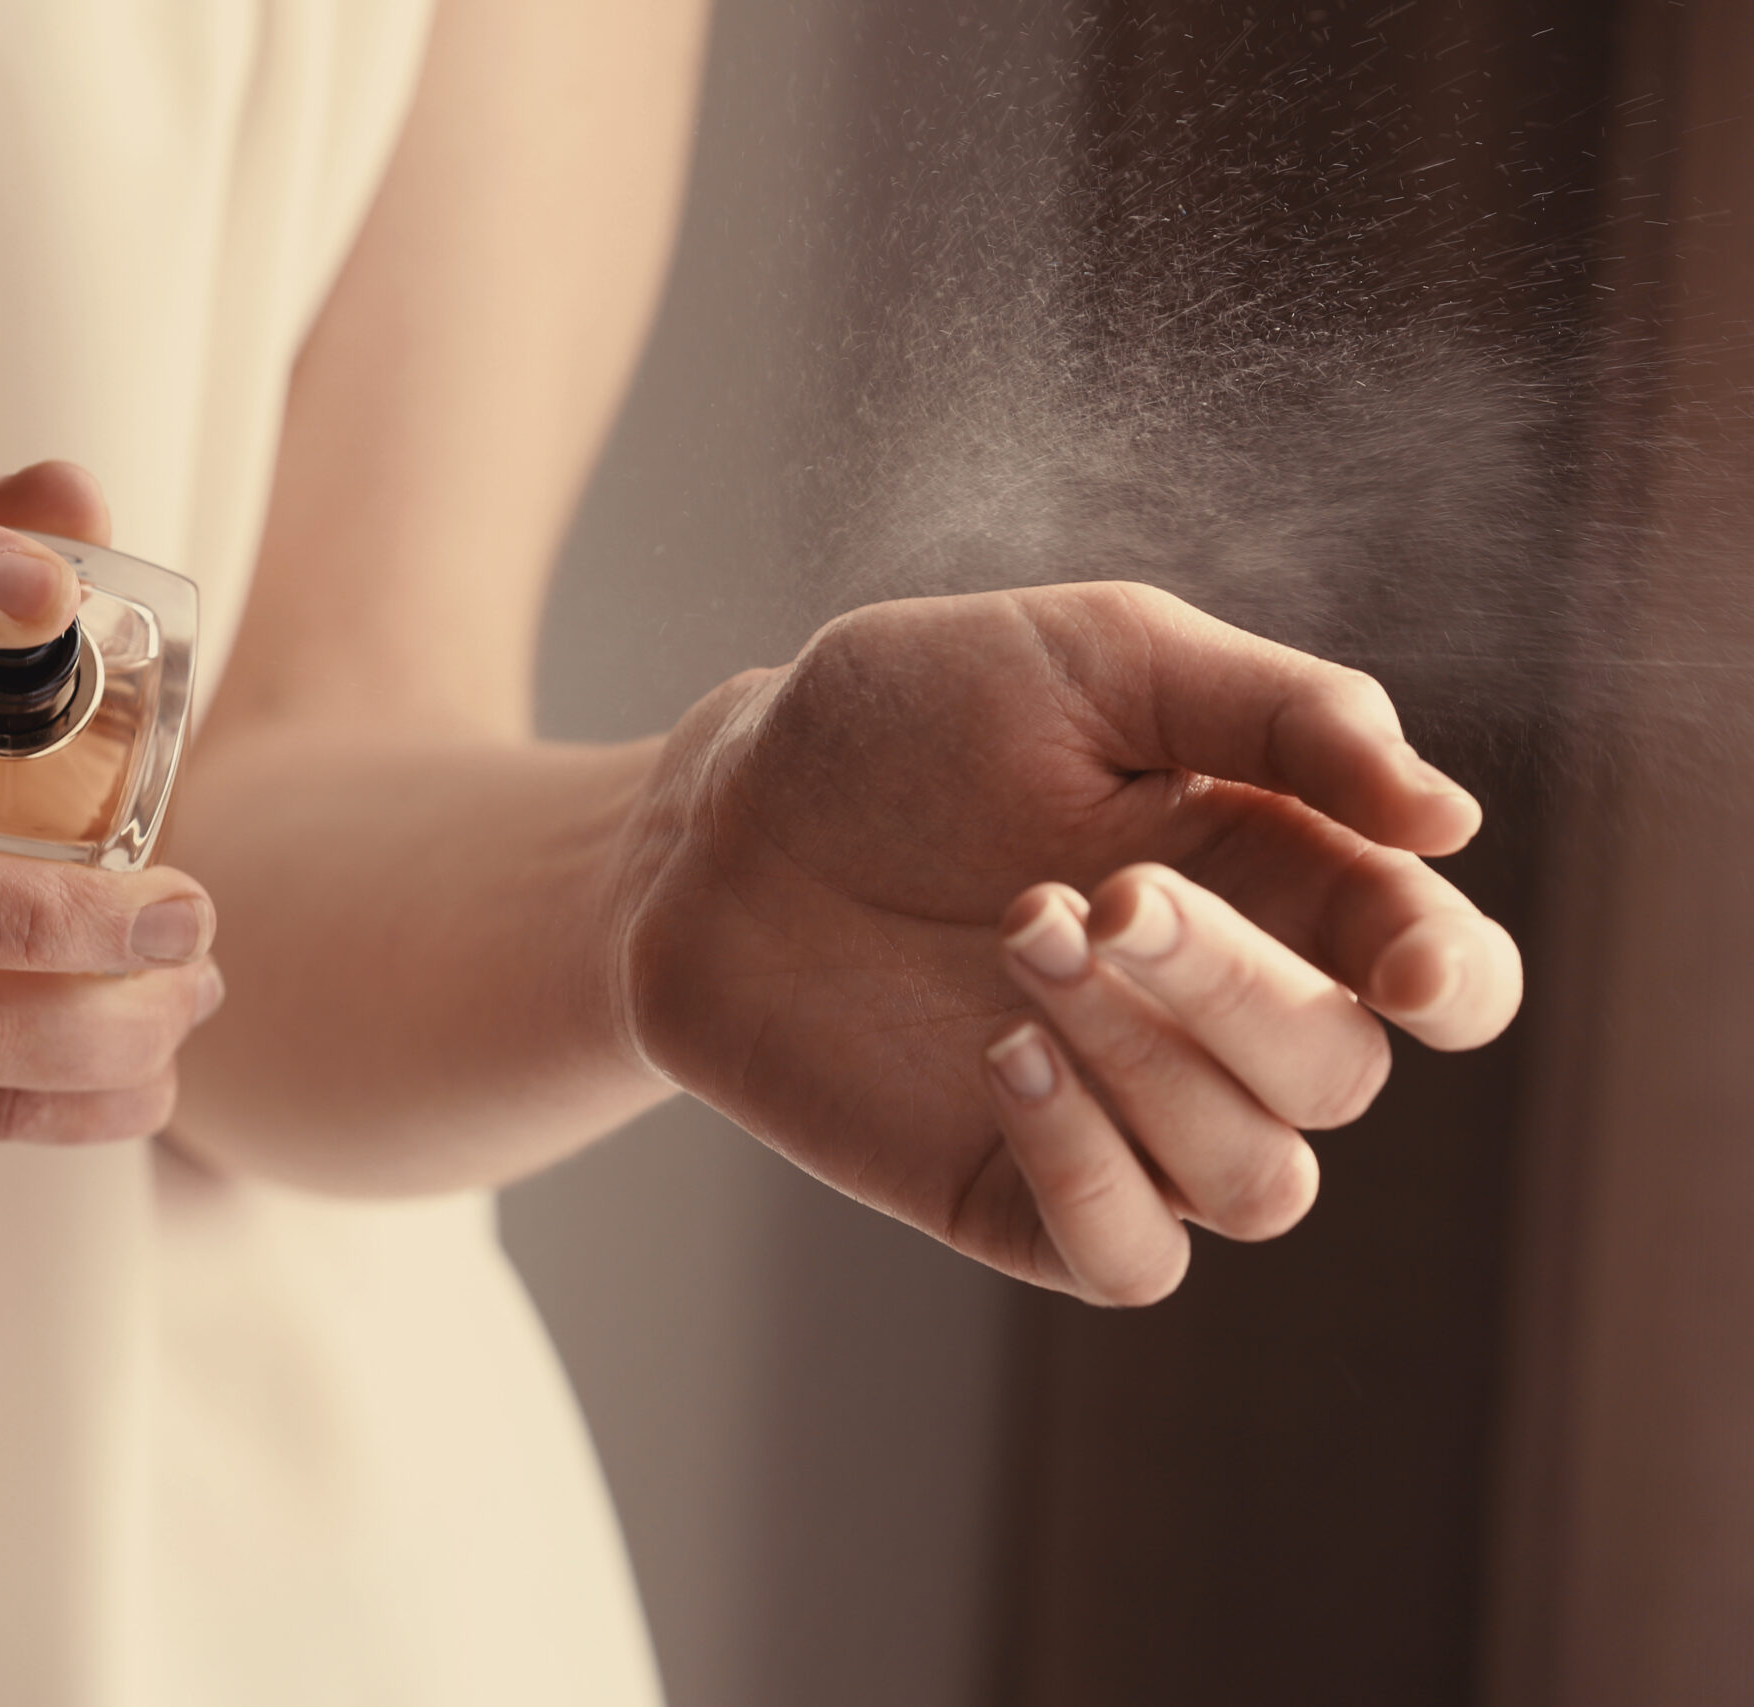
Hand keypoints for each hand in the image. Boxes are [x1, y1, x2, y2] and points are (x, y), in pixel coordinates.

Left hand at [614, 582, 1520, 1303]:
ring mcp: (1123, 1116)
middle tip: (1095, 895)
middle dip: (1231, 988)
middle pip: (1339, 1076)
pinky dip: (1093, 1172)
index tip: (1401, 961)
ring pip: (1257, 1180)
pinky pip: (1133, 1260)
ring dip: (1151, 1063)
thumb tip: (1451, 822)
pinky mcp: (1015, 1193)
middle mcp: (1218, 1015)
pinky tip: (1006, 1056)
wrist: (721, 816)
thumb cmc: (904, 720)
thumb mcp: (1096, 659)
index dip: (1450, 982)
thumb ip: (1282, 714)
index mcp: (1274, 878)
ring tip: (1018, 936)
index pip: (1441, 974)